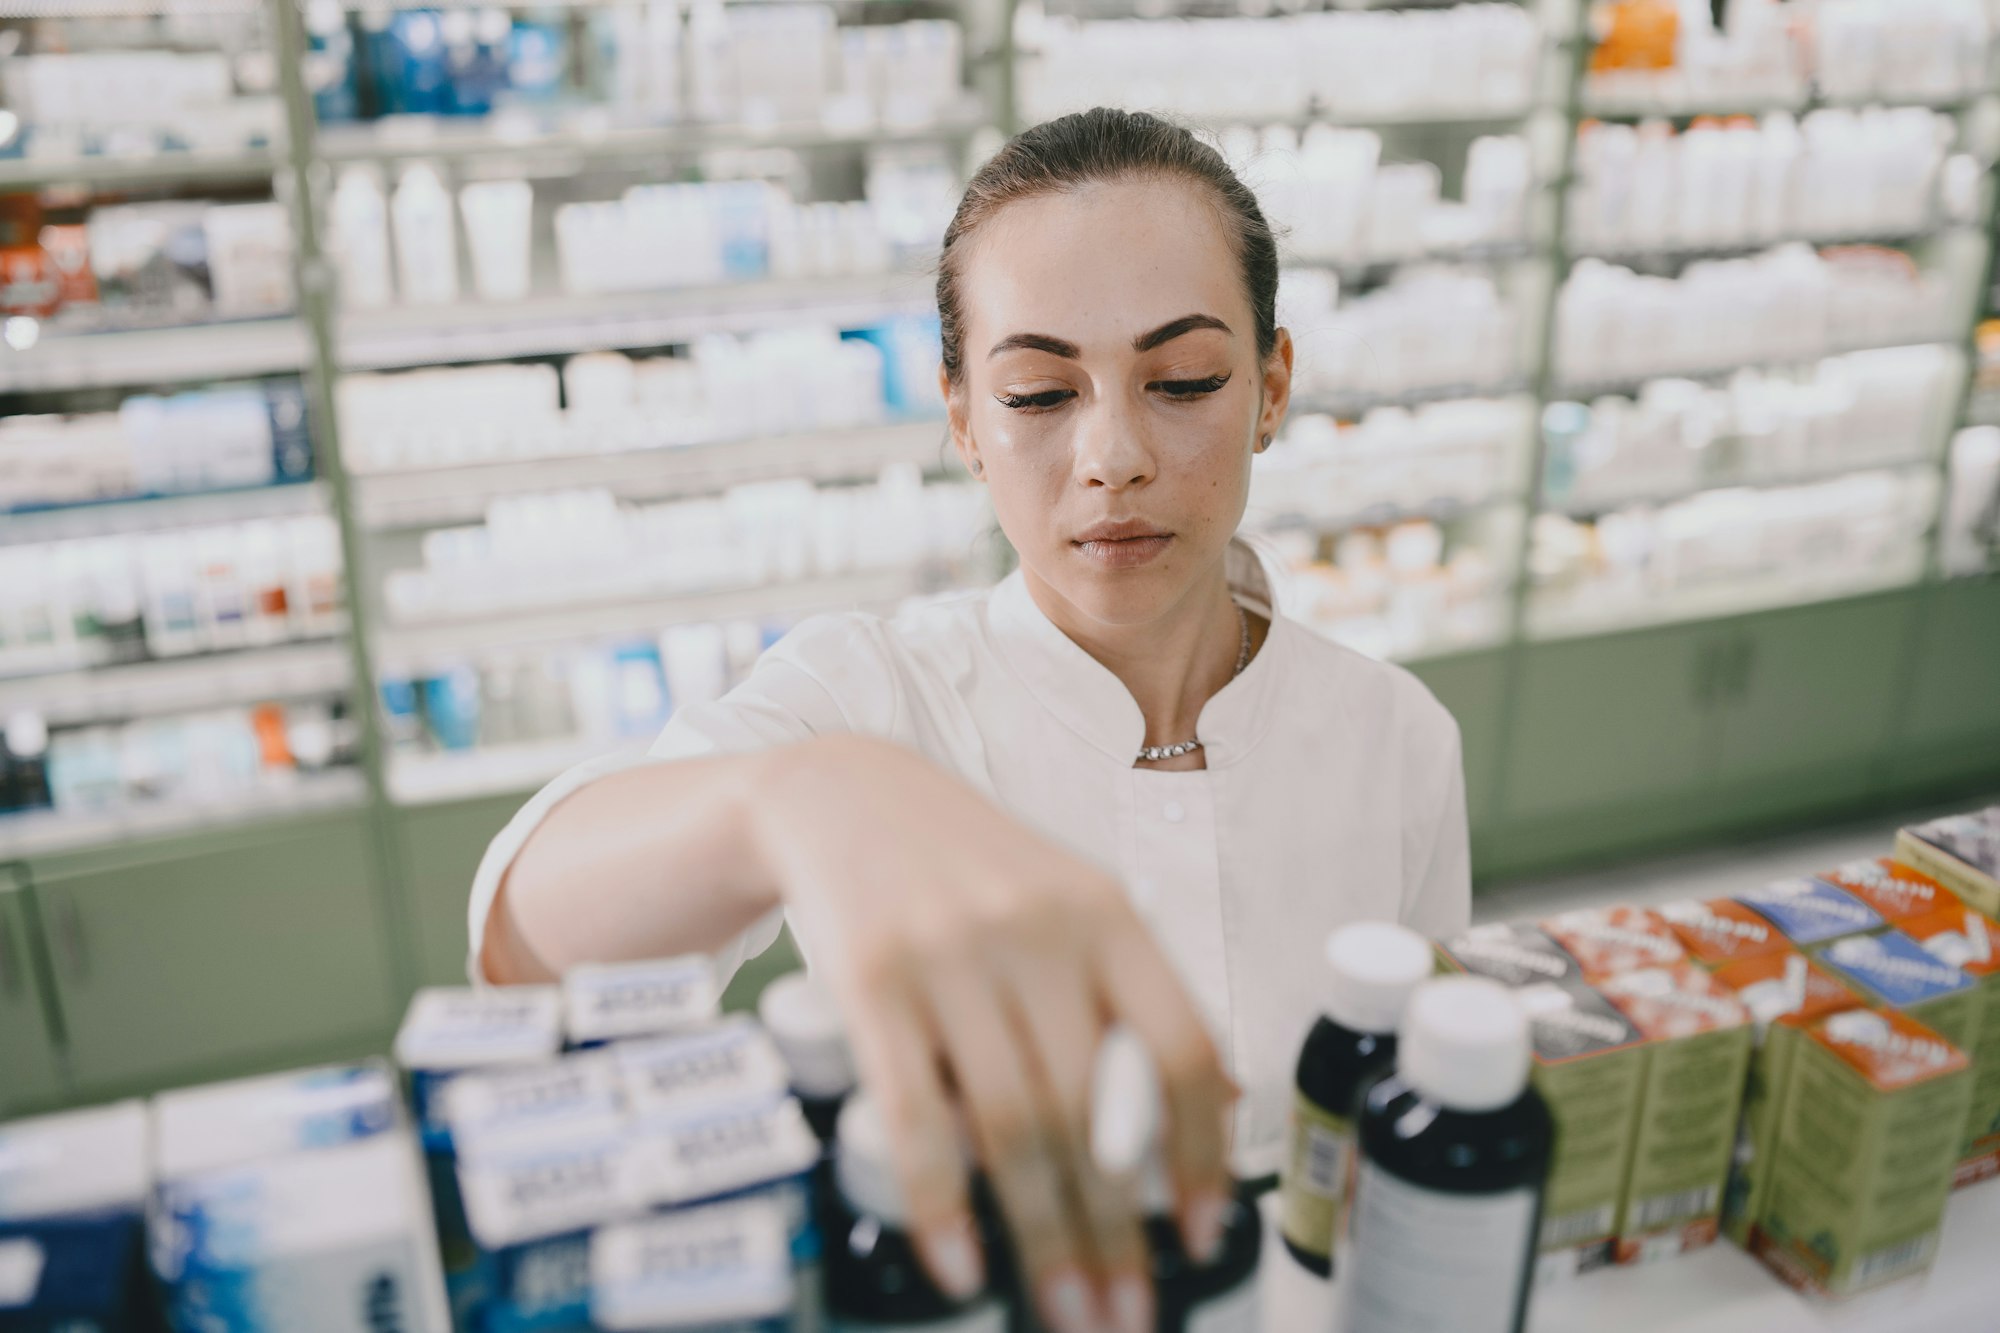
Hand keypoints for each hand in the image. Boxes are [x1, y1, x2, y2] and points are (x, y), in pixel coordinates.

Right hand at [751, 735, 1235, 1332]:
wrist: (840, 796)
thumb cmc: (967, 869)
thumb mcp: (1068, 902)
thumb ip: (1129, 992)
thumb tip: (1212, 1106)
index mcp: (1105, 915)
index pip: (1182, 1048)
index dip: (1199, 1153)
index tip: (1201, 1233)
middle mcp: (1036, 931)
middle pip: (1094, 1109)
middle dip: (1115, 1233)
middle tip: (1124, 1316)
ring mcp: (950, 955)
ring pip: (1012, 1125)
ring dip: (1043, 1237)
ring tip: (1063, 1309)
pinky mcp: (871, 980)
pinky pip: (915, 1116)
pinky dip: (940, 1204)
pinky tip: (959, 1261)